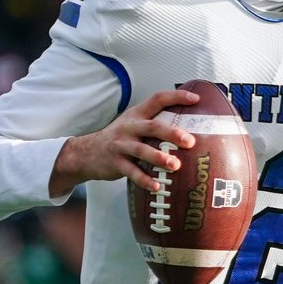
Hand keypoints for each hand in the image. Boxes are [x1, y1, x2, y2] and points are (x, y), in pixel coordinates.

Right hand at [50, 89, 198, 195]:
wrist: (86, 153)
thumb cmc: (119, 138)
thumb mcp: (133, 124)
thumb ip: (154, 124)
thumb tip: (189, 129)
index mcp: (137, 114)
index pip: (158, 99)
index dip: (176, 97)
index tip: (196, 99)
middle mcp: (129, 127)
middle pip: (152, 127)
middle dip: (172, 133)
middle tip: (189, 141)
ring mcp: (121, 145)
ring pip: (141, 150)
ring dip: (159, 158)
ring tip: (175, 165)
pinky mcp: (115, 163)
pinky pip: (132, 172)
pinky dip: (144, 180)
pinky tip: (157, 186)